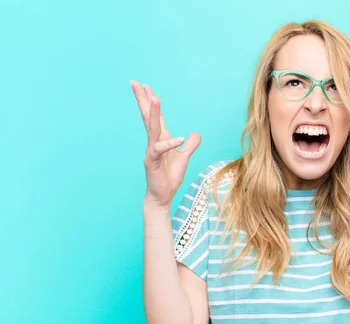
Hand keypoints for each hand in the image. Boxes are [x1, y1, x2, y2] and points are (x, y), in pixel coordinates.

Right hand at [131, 81, 201, 208]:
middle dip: (142, 99)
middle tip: (135, 82)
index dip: (151, 102)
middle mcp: (154, 142)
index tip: (146, 86)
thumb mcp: (184, 158)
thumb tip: (195, 133)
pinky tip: (178, 139)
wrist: (162, 195)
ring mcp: (151, 151)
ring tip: (155, 97)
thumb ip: (190, 145)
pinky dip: (169, 144)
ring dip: (153, 113)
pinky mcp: (152, 162)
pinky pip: (159, 150)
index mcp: (161, 139)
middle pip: (148, 117)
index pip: (156, 117)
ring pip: (152, 129)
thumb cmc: (169, 177)